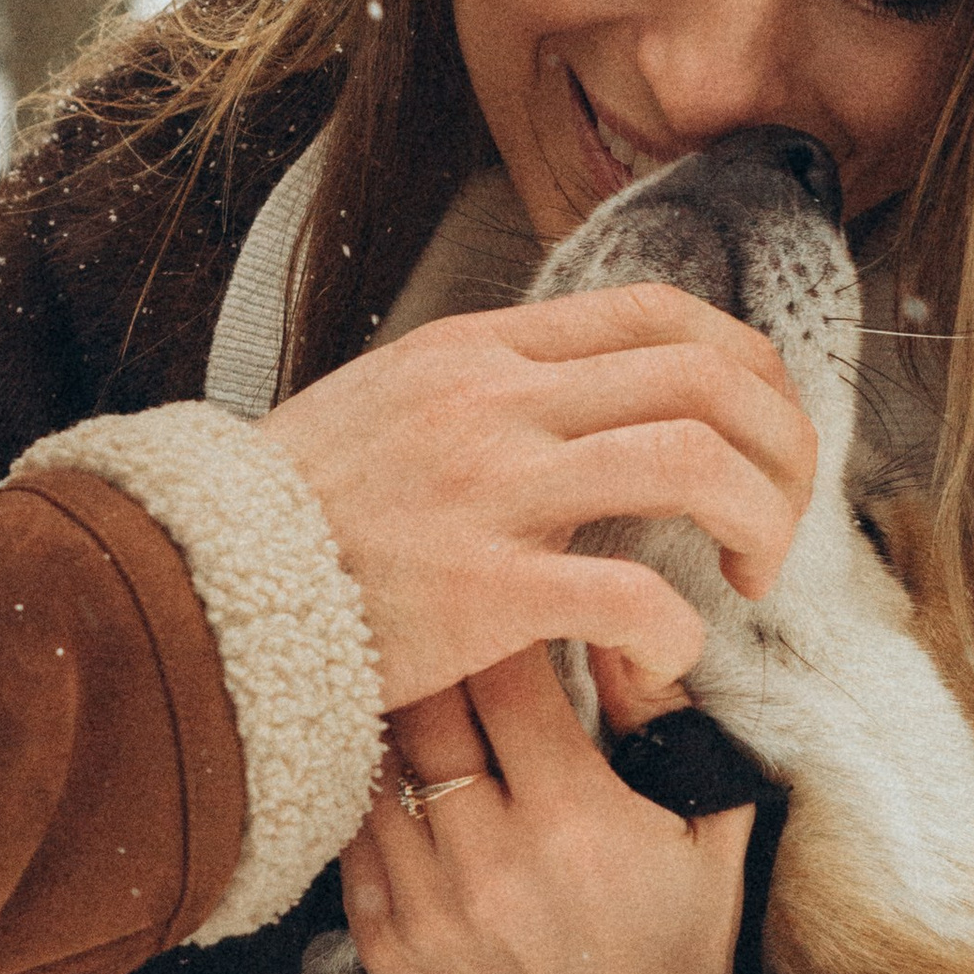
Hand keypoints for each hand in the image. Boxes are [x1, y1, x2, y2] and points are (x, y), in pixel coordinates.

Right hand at [267, 284, 814, 713]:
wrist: (191, 586)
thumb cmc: (289, 518)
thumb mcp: (385, 404)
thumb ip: (482, 392)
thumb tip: (574, 396)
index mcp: (479, 350)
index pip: (661, 315)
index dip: (746, 369)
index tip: (760, 436)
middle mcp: (495, 402)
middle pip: (707, 376)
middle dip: (782, 446)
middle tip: (779, 522)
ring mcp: (490, 491)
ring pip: (692, 461)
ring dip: (759, 519)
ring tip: (749, 577)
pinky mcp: (483, 589)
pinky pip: (633, 594)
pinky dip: (679, 630)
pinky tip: (668, 659)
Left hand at [339, 646, 770, 973]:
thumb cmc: (679, 950)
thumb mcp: (708, 828)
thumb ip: (663, 718)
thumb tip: (618, 623)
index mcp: (576, 819)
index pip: (505, 675)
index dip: (500, 627)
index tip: (500, 605)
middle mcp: (493, 862)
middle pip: (425, 710)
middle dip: (432, 660)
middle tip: (434, 630)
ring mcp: (430, 912)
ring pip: (374, 771)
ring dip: (387, 725)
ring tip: (400, 694)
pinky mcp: (387, 956)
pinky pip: (350, 844)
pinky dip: (363, 801)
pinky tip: (384, 779)